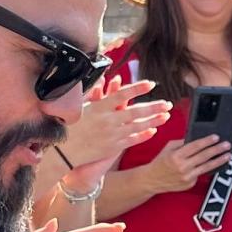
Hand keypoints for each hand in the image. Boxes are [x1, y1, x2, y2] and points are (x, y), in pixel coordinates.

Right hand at [52, 78, 171, 193]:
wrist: (63, 151)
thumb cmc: (69, 126)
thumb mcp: (79, 106)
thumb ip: (94, 94)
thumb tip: (102, 80)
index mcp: (99, 107)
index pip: (123, 94)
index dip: (138, 88)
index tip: (151, 84)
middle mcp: (108, 120)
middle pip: (136, 111)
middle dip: (154, 107)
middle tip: (168, 103)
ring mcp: (112, 134)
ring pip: (138, 126)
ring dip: (154, 120)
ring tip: (166, 115)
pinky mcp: (112, 147)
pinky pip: (132, 140)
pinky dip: (143, 135)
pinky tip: (154, 131)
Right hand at [151, 134, 231, 195]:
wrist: (152, 180)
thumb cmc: (160, 161)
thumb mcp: (168, 148)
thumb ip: (182, 143)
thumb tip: (198, 139)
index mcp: (176, 156)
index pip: (195, 147)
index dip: (207, 141)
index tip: (216, 137)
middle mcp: (182, 167)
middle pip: (203, 156)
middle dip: (217, 150)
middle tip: (227, 145)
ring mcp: (187, 177)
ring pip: (206, 167)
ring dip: (218, 161)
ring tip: (227, 155)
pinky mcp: (189, 184)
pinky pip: (200, 174)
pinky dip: (206, 168)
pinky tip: (213, 164)